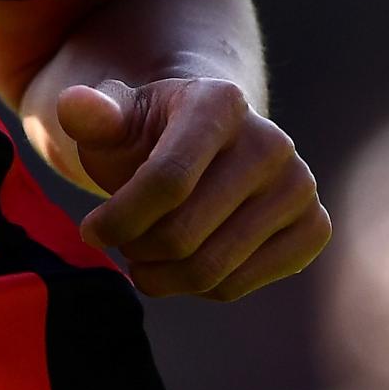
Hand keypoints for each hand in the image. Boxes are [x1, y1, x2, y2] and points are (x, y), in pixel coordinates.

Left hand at [55, 78, 329, 301]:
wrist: (207, 147)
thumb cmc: (149, 135)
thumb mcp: (115, 120)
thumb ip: (92, 115)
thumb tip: (74, 105)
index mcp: (219, 102)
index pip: (167, 180)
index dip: (120, 217)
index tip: (90, 232)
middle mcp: (271, 141)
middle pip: (184, 233)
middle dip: (136, 249)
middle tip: (122, 244)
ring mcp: (299, 186)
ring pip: (211, 269)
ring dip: (161, 275)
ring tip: (144, 255)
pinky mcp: (313, 227)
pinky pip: (240, 285)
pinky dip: (198, 288)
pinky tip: (182, 262)